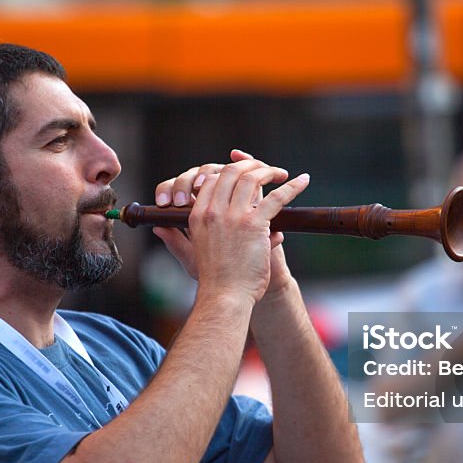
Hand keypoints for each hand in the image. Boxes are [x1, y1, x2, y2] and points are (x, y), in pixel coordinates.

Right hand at [152, 150, 309, 303]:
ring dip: (269, 171)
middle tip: (265, 169)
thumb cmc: (212, 281)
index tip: (243, 175)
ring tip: (281, 173)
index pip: (211, 179)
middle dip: (250, 165)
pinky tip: (303, 181)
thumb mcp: (188, 256)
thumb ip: (173, 239)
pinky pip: (276, 197)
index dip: (228, 172)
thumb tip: (159, 228)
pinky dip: (292, 187)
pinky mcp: (254, 224)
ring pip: (252, 178)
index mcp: (197, 215)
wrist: (225, 297)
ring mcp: (233, 216)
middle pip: (231, 172)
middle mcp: (213, 211)